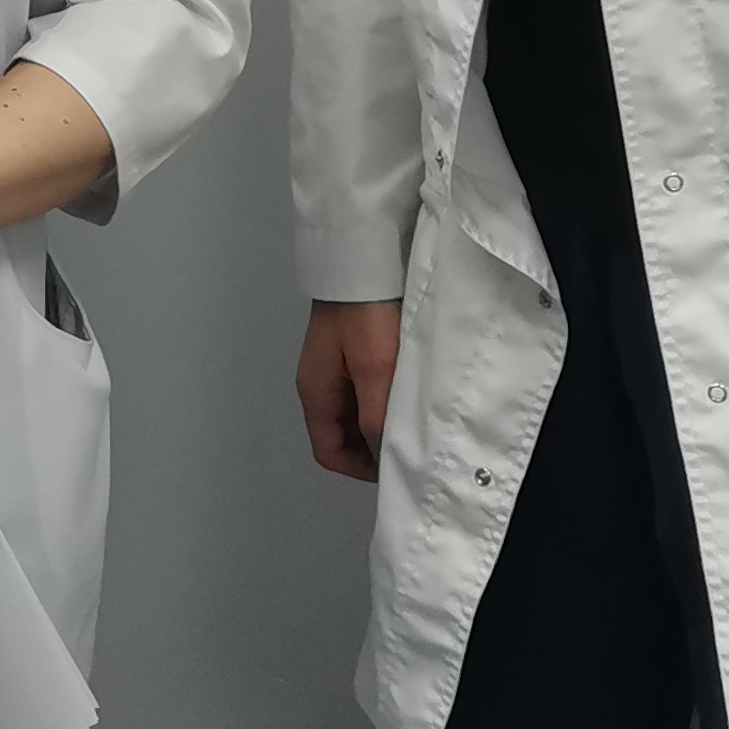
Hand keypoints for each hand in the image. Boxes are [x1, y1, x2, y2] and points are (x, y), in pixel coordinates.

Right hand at [297, 300, 401, 480]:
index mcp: (315, 393)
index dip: (359, 468)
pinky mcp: (353, 352)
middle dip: (373, 447)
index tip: (394, 467)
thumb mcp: (374, 372)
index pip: (328, 452)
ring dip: (381, 423)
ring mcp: (336, 368)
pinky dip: (384, 402)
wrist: (365, 260)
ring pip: (357, 414)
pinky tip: (408, 395)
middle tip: (411, 445)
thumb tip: (381, 458)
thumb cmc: (365, 316)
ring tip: (413, 421)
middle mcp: (321, 384)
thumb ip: (376, 417)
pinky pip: (366, 392)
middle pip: (342, 435)